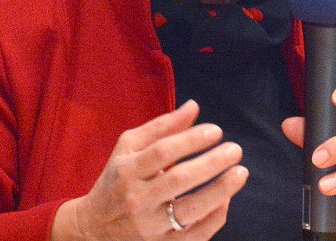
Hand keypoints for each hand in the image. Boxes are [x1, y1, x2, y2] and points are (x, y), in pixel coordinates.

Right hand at [51, 100, 247, 240]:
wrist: (95, 227)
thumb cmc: (117, 178)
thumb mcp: (130, 147)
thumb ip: (162, 127)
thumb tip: (194, 107)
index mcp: (127, 170)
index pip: (162, 152)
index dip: (192, 140)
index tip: (217, 131)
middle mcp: (136, 200)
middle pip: (179, 180)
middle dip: (212, 163)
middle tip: (235, 150)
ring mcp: (149, 227)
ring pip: (190, 211)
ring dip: (220, 191)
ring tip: (240, 173)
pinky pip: (195, 234)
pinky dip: (215, 216)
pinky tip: (226, 199)